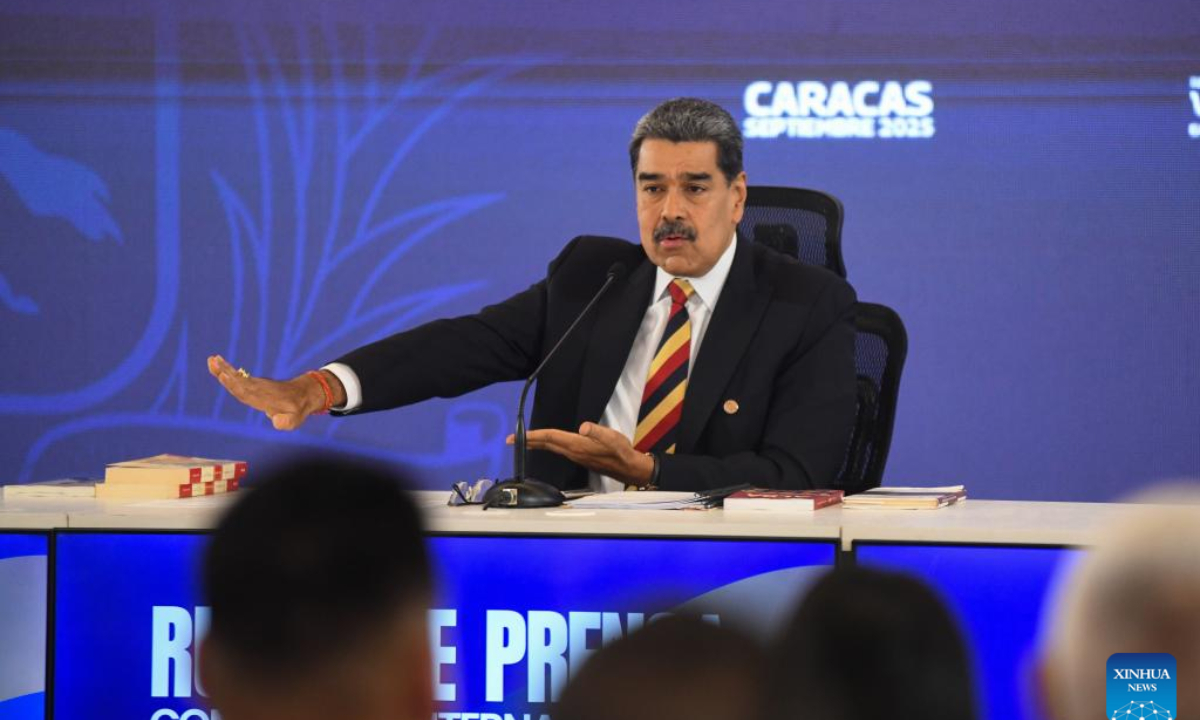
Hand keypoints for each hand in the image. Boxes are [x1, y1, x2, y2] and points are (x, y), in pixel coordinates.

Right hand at [207, 355, 341, 430]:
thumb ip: (286, 422)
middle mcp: (258, 390)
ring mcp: (256, 385)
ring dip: (224, 369)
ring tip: (211, 359)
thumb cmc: (297, 410)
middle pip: (238, 382)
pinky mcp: (254, 383)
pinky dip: (228, 371)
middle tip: (212, 361)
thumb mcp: (295, 420)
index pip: (246, 393)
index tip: (224, 375)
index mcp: (264, 399)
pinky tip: (218, 365)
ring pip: (237, 378)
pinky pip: (238, 377)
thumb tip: (276, 422)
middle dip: (224, 372)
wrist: (303, 394)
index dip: (234, 385)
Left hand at [509, 422, 654, 485]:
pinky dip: (548, 444)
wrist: (628, 467)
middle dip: (528, 441)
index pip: (550, 437)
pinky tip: (547, 443)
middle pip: (546, 444)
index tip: (517, 437)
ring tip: (524, 440)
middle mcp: (572, 452)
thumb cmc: (621, 451)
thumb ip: (597, 431)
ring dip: (536, 443)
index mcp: (576, 445)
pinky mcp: (579, 456)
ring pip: (551, 447)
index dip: (533, 435)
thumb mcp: (612, 437)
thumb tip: (583, 427)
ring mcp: (575, 455)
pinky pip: (558, 449)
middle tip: (510, 440)